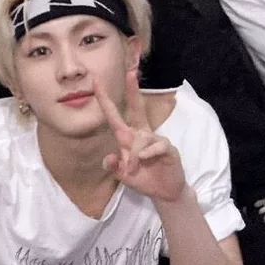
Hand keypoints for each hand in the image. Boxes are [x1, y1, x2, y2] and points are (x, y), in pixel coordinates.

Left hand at [95, 70, 185, 203]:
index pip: (114, 116)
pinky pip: (156, 145)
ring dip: (135, 156)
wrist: (165, 191)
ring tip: (133, 170)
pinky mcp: (167, 147)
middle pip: (137, 108)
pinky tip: (145, 160)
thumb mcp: (123, 176)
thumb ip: (114, 167)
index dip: (105, 100)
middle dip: (133, 90)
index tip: (96, 82)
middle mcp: (141, 134)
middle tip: (131, 72)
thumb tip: (109, 158)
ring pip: (141, 138)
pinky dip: (148, 154)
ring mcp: (155, 139)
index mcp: (128, 137)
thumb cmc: (143, 179)